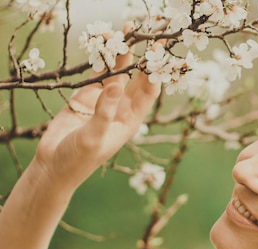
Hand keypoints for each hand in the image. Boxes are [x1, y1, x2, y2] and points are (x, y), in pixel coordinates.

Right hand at [34, 47, 160, 189]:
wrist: (54, 164)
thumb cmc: (79, 158)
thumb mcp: (93, 137)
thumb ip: (105, 112)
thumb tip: (116, 85)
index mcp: (131, 120)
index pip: (149, 92)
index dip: (156, 73)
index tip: (159, 54)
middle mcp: (122, 108)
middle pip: (138, 78)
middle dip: (146, 58)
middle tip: (152, 35)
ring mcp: (105, 100)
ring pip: (118, 72)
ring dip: (122, 53)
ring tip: (127, 30)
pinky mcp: (87, 96)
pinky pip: (98, 73)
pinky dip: (101, 58)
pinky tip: (106, 42)